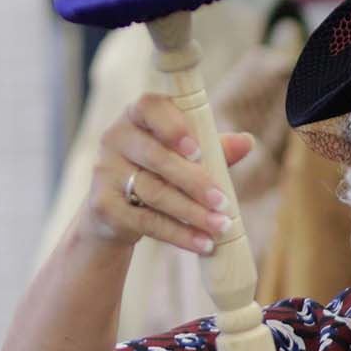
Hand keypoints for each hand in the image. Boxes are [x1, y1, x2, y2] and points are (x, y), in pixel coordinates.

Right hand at [87, 95, 245, 253]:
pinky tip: (203, 244)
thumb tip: (247, 142)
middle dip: (195, 182)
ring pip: (154, 193)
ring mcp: (105, 172)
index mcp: (136, 117)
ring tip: (221, 226)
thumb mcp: (185, 157)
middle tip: (224, 203)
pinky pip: (146, 221)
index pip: (149, 107)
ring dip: (192, 213)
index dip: (173, 127)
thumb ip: (213, 148)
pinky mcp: (103, 205)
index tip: (197, 150)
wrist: (116, 213)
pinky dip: (179, 235)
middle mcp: (115, 138)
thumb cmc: (158, 173)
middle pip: (158, 158)